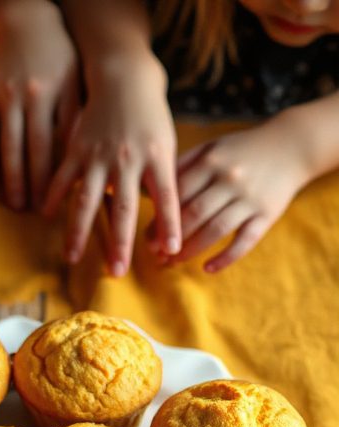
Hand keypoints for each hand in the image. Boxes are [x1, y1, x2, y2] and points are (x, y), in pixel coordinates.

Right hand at [0, 2, 78, 209]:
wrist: (27, 20)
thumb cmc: (60, 57)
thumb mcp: (75, 84)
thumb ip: (76, 120)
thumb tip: (81, 161)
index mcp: (53, 96)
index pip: (53, 146)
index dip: (53, 178)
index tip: (57, 203)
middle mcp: (27, 97)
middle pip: (27, 151)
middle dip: (29, 184)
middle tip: (31, 212)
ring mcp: (4, 97)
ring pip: (4, 145)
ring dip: (8, 178)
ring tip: (14, 204)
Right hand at [43, 54, 179, 275]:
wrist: (124, 77)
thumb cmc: (150, 119)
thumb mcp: (165, 147)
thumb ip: (162, 184)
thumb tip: (164, 228)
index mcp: (157, 158)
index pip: (166, 197)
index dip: (169, 224)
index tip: (171, 250)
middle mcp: (128, 159)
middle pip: (124, 208)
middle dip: (121, 243)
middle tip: (117, 272)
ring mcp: (99, 155)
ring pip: (87, 200)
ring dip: (79, 232)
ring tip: (72, 258)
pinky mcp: (77, 148)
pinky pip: (62, 177)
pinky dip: (52, 197)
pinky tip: (45, 216)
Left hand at [154, 121, 308, 272]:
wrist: (291, 146)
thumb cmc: (242, 151)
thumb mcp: (212, 148)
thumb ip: (183, 166)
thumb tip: (149, 192)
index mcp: (212, 162)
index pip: (178, 194)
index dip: (160, 219)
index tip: (146, 239)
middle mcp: (230, 179)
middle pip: (193, 214)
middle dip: (171, 239)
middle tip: (156, 256)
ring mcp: (249, 198)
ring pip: (215, 230)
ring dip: (192, 250)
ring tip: (174, 263)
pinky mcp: (267, 215)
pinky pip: (244, 241)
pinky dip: (225, 257)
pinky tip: (207, 269)